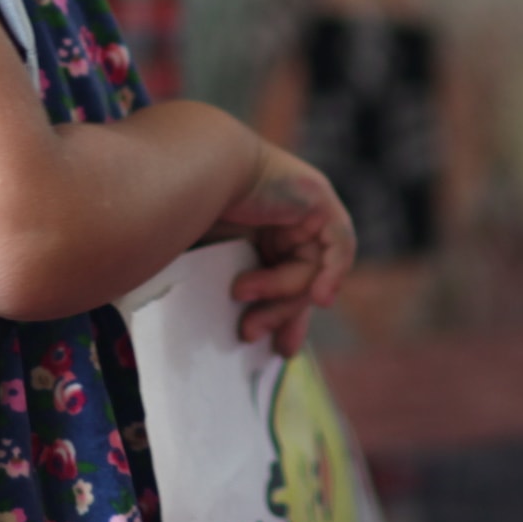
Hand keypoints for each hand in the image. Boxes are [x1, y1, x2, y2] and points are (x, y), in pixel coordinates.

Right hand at [211, 142, 355, 354]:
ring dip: (279, 291)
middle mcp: (284, 224)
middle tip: (249, 334)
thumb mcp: (200, 260)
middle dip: (279, 314)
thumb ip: (215, 288)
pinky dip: (332, 274)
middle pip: (300, 284)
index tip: (275, 350)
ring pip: (311, 271)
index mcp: (258, 236)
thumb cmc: (183, 211)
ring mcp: (304, 212)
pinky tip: (320, 299)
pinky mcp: (320, 202)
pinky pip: (339, 247)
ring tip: (241, 290)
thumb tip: (193, 340)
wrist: (195, 171)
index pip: (281, 283)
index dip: (279, 316)